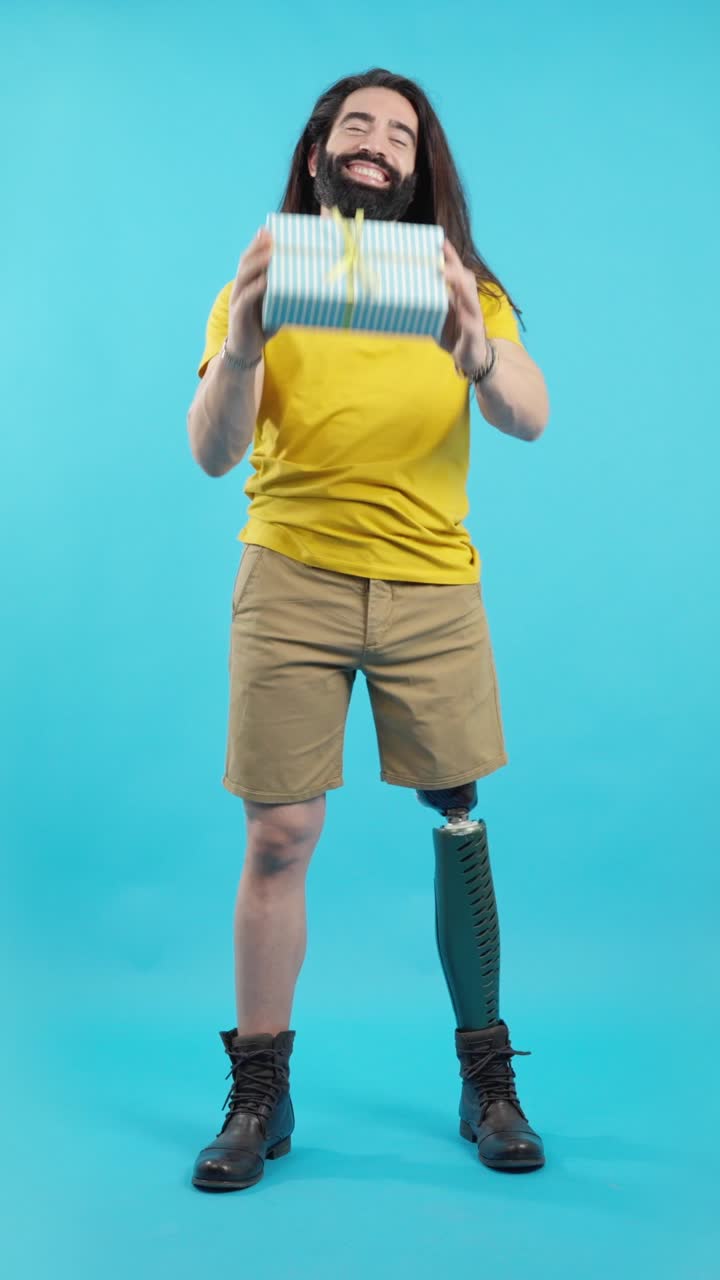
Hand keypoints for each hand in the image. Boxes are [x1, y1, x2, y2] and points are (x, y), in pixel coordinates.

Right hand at [227, 228, 275, 358]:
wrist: (246, 349)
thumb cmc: (263, 325)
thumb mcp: (277, 304)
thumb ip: (286, 291)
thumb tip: (310, 281)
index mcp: (250, 281)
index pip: (252, 257)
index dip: (259, 243)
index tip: (270, 229)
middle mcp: (241, 286)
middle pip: (246, 260)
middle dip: (257, 246)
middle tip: (271, 236)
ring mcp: (238, 299)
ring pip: (244, 275)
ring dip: (257, 263)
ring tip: (270, 253)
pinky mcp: (238, 313)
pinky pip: (246, 297)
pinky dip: (255, 288)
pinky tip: (265, 282)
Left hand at [437, 238, 488, 374]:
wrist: (472, 359)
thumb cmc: (453, 335)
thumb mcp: (437, 319)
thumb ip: (428, 305)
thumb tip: (407, 293)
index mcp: (458, 297)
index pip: (455, 272)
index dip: (449, 256)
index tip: (439, 241)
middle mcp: (468, 302)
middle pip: (464, 278)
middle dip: (454, 264)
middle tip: (440, 255)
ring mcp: (474, 316)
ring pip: (470, 295)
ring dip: (460, 284)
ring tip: (448, 275)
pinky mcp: (475, 332)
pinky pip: (472, 321)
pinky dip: (466, 314)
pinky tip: (459, 308)